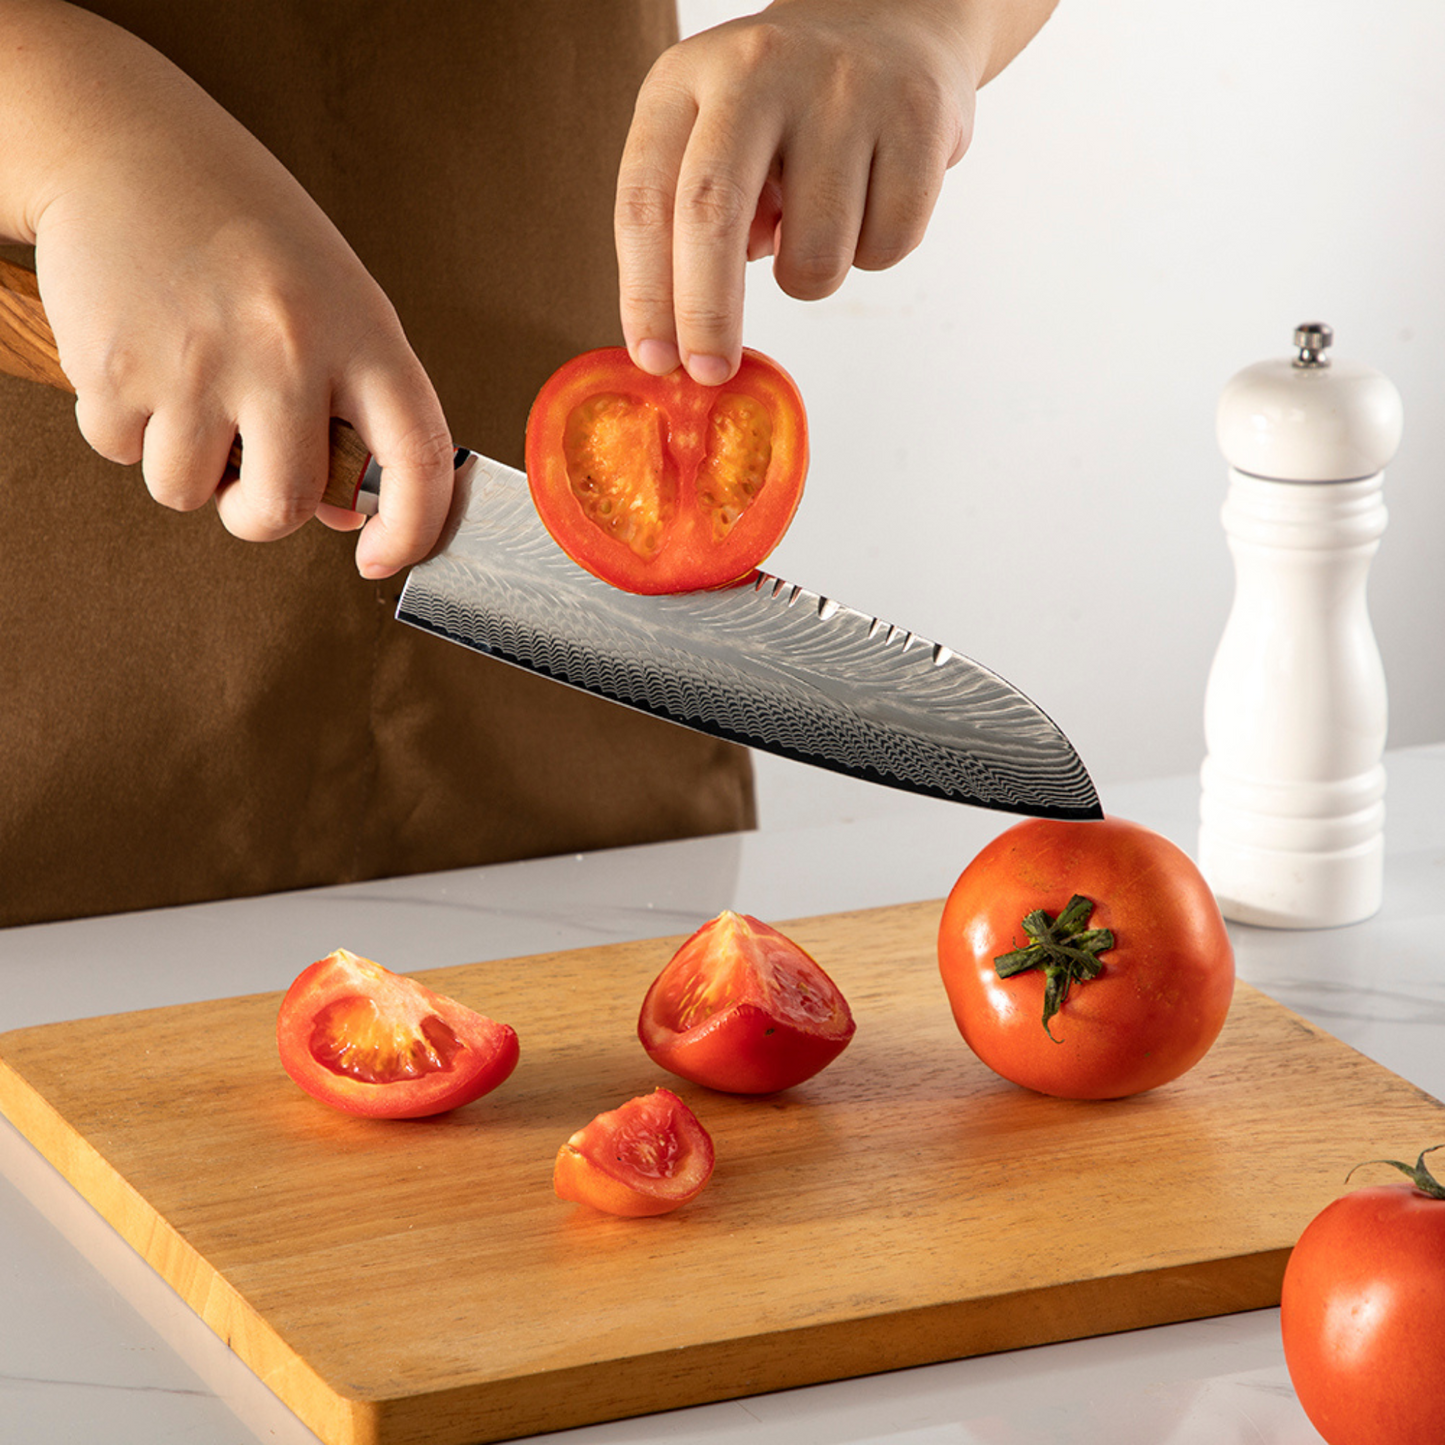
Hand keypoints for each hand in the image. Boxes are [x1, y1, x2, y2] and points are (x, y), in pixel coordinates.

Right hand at [1, 2, 452, 577]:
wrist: (124, 145)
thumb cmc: (247, 233)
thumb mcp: (332, 301)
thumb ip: (352, 407)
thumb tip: (345, 515)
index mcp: (362, 333)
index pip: (419, 459)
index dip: (411, 530)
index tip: (380, 557)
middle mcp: (287, 351)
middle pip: (283, 506)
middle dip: (259, 514)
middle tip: (248, 477)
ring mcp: (199, 363)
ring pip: (188, 493)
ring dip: (184, 466)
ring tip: (187, 386)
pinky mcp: (116, 369)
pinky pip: (122, 453)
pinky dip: (127, 428)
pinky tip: (141, 359)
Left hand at [615, 0, 990, 385]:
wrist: (894, 19)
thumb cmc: (787, 110)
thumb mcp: (715, 139)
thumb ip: (692, 223)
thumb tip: (687, 342)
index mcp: (687, 80)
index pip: (647, 201)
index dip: (647, 294)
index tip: (656, 360)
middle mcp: (758, 71)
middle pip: (712, 215)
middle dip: (707, 314)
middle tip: (711, 371)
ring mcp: (842, 88)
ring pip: (814, 254)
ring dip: (812, 278)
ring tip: (818, 228)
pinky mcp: (917, 115)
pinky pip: (888, 244)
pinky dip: (876, 252)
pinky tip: (871, 202)